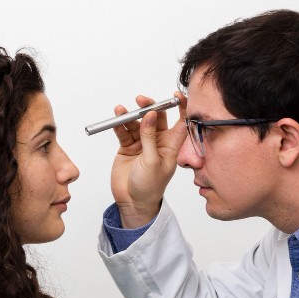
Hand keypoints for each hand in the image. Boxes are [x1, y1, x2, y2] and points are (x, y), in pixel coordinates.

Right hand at [110, 91, 187, 227]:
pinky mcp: (128, 146)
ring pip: (138, 122)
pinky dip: (120, 124)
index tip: (175, 95)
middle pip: (156, 117)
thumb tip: (150, 115)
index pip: (180, 121)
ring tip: (122, 110)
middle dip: (150, 107)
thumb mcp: (152, 161)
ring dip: (131, 115)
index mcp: (171, 145)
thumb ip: (149, 137)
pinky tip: (117, 117)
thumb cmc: (150, 187)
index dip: (181, 107)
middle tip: (142, 101)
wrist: (133, 202)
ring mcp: (142, 143)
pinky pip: (124, 130)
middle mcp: (158, 141)